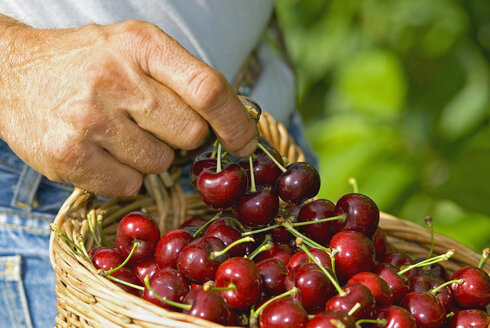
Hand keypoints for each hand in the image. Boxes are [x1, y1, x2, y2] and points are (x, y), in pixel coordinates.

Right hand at [0, 20, 257, 195]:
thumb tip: (233, 122)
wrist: (13, 73)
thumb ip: (182, 79)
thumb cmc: (85, 63)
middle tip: (152, 123)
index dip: (236, 122)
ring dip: (149, 157)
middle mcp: (115, 78)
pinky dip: (123, 176)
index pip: (207, 89)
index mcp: (141, 45)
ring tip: (117, 132)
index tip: (245, 144)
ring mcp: (89, 118)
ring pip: (160, 164)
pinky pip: (128, 186)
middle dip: (182, 138)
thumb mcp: (135, 48)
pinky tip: (100, 151)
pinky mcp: (68, 154)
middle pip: (190, 133)